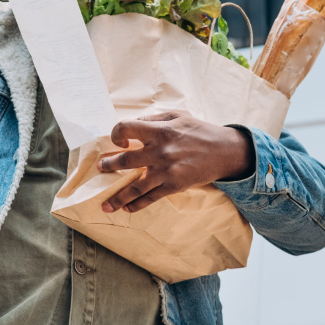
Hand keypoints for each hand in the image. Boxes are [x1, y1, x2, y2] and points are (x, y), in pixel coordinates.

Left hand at [98, 112, 254, 212]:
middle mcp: (159, 150)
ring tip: (105, 204)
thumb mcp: (176, 115)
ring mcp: (166, 170)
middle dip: (109, 165)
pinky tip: (127, 208)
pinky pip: (151, 198)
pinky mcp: (174, 186)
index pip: (125, 128)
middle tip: (101, 168)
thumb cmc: (198, 130)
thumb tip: (131, 127)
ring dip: (117, 196)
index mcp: (158, 130)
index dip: (116, 134)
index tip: (119, 141)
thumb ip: (152, 119)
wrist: (224, 151)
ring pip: (135, 186)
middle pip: (125, 160)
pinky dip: (137, 205)